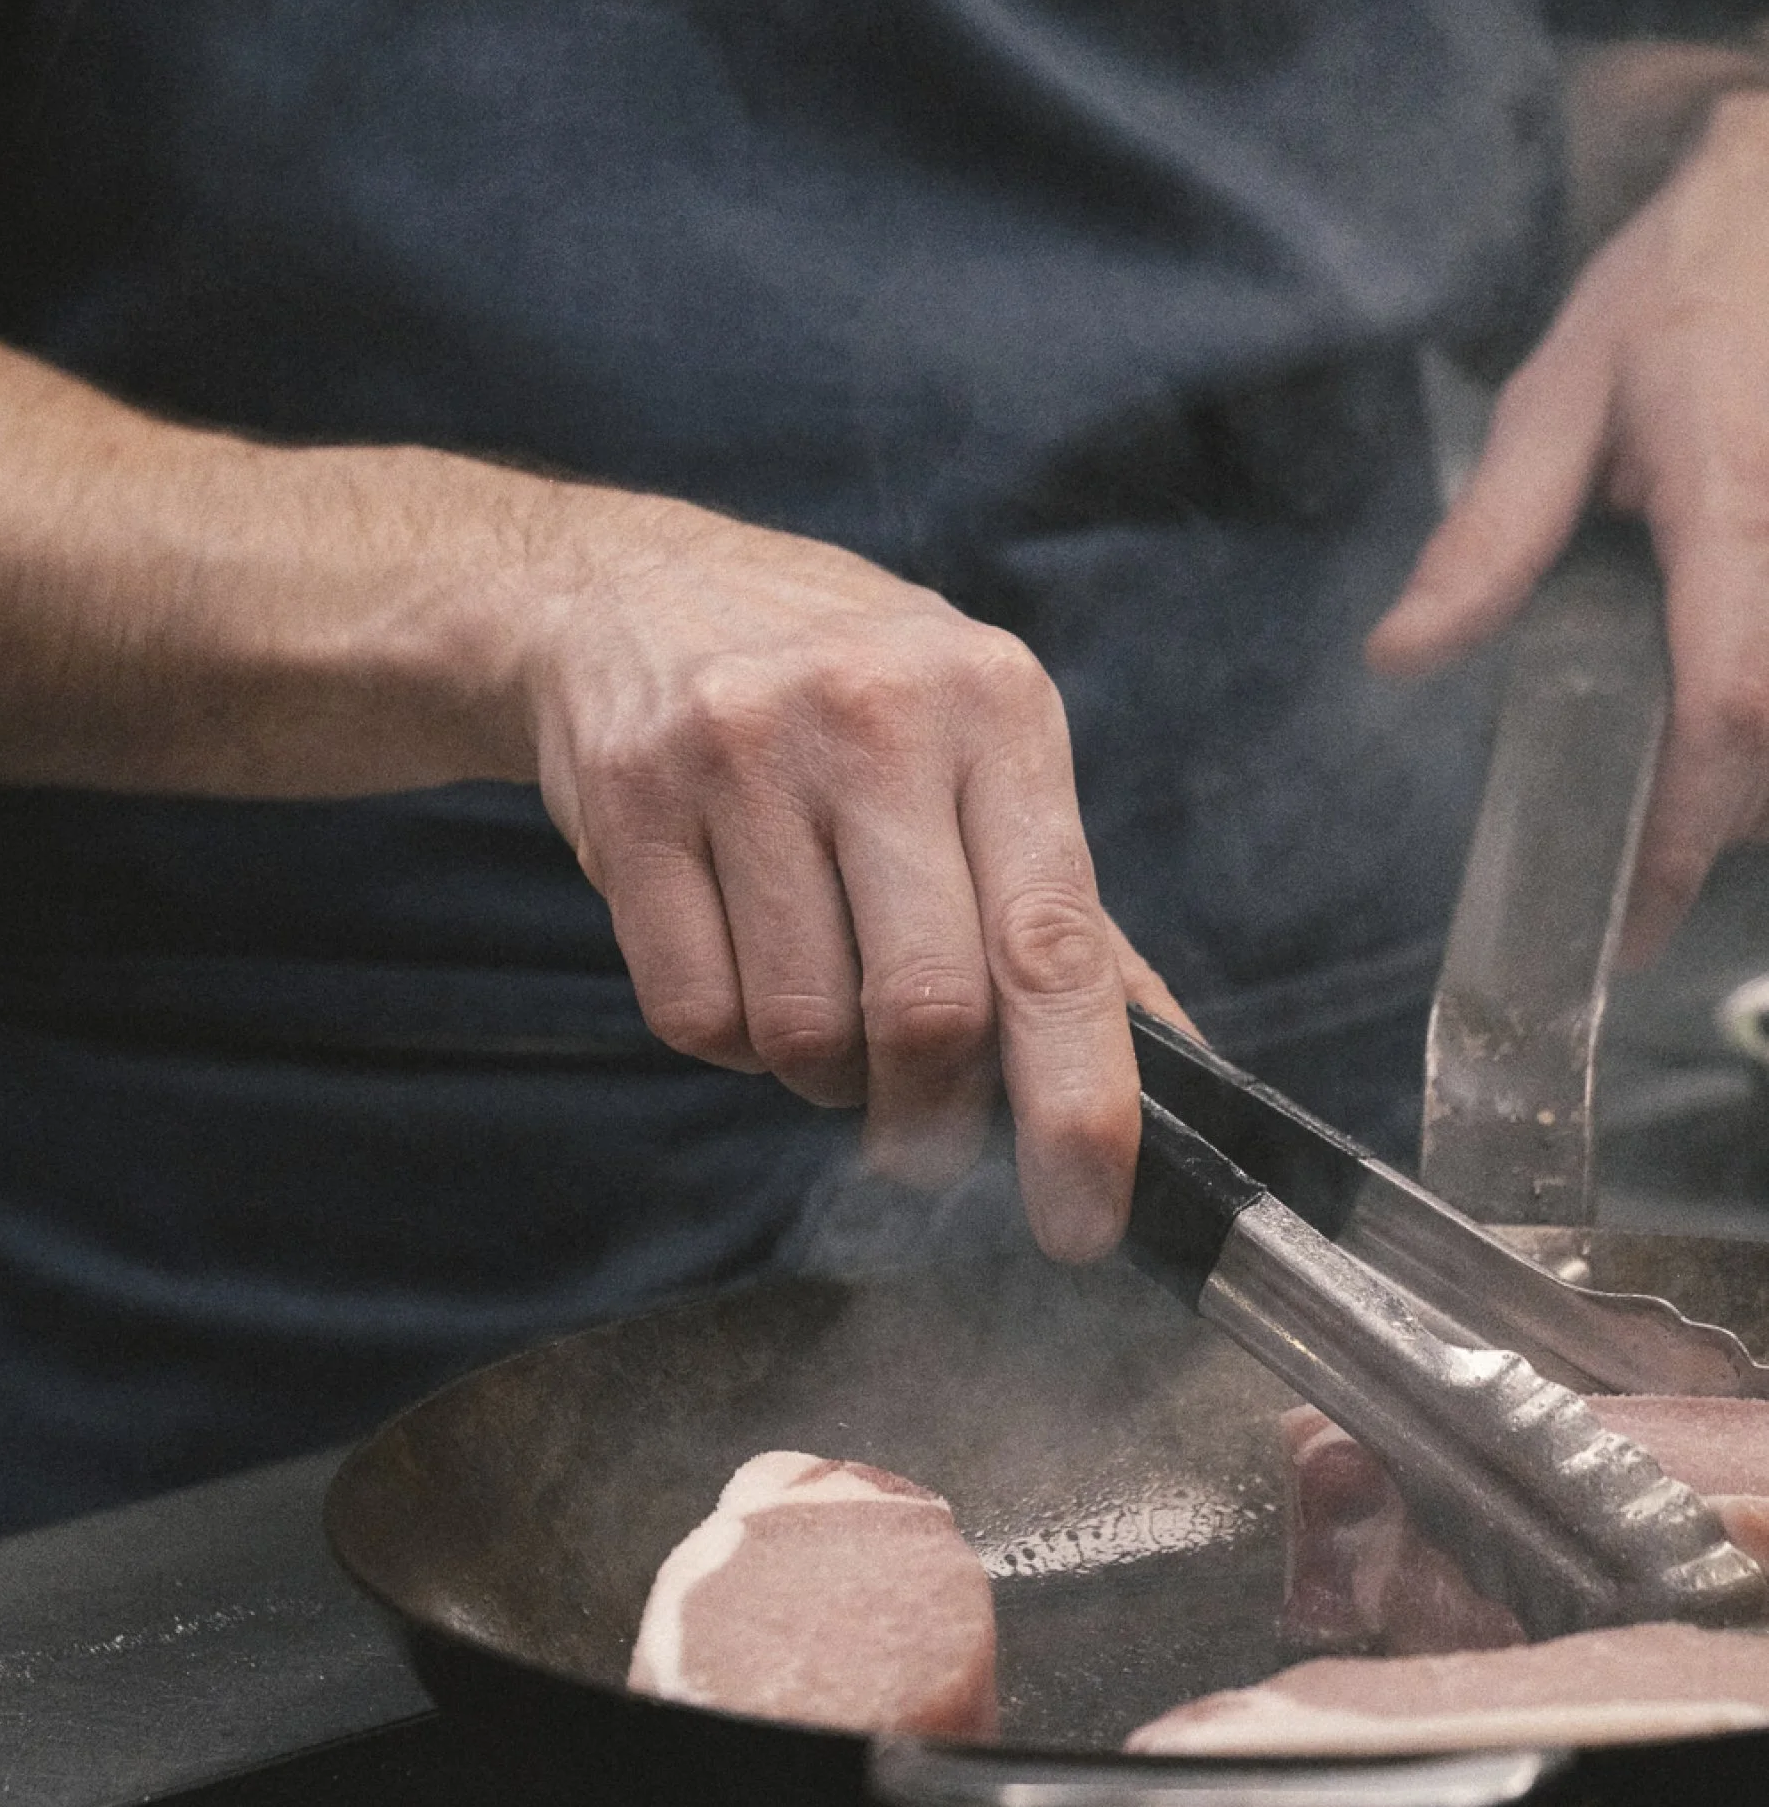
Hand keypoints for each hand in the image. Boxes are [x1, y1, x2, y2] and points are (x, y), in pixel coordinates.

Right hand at [521, 494, 1186, 1257]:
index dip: (1079, 1102)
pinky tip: (737, 965)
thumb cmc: (841, 694)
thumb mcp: (976, 750)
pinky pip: (692, 1014)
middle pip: (927, 1010)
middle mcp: (874, 714)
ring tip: (816, 1003)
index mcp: (995, 704)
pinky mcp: (631, 795)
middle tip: (918, 1118)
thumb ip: (1067, 916)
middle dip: (928, 1108)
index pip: (1053, 944)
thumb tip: (1176, 1075)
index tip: (1085, 1213)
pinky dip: (727, 1042)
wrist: (630, 592)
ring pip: (802, 1029)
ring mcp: (741, 748)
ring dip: (819, 1072)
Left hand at [1369, 85, 1768, 962]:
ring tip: (1681, 810)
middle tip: (1638, 873)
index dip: (1689, 828)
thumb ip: (1486, 539)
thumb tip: (1401, 656)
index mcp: (1730, 497)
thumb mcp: (1549, 401)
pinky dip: (1765, 723)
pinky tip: (1729, 734)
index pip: (1729, 698)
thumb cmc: (1672, 297)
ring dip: (1756, 780)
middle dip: (1721, 825)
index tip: (1629, 916)